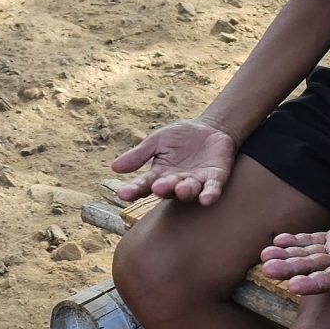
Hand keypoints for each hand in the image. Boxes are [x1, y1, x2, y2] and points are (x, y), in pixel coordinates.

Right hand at [111, 120, 237, 204]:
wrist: (210, 129)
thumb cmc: (180, 137)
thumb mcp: (157, 141)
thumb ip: (139, 155)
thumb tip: (114, 167)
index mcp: (159, 175)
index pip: (144, 184)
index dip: (134, 189)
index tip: (123, 194)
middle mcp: (176, 183)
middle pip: (167, 189)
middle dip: (163, 189)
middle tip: (157, 188)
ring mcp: (196, 182)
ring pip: (189, 191)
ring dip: (186, 191)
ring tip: (182, 189)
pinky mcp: (215, 179)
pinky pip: (212, 189)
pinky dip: (209, 194)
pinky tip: (206, 199)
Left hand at [260, 197, 329, 294]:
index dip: (314, 283)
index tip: (293, 286)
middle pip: (314, 269)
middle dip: (291, 269)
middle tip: (268, 270)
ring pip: (309, 255)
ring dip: (287, 256)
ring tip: (265, 257)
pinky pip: (312, 240)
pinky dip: (296, 240)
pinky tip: (279, 240)